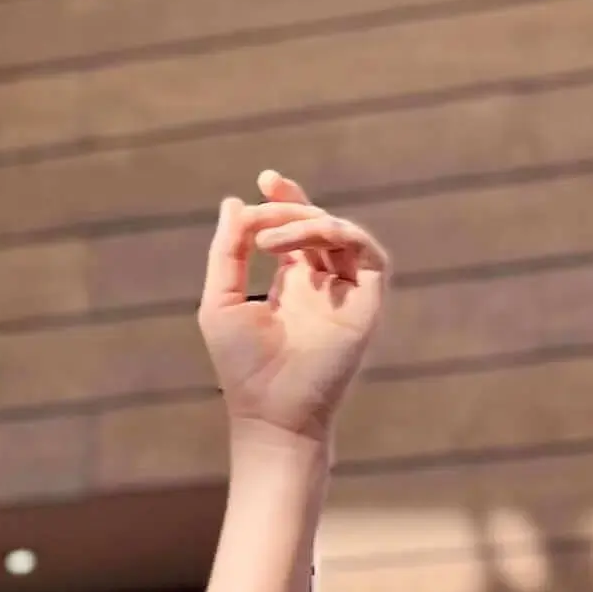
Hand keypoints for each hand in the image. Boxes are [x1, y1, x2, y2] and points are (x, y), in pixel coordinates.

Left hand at [198, 172, 388, 446]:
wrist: (270, 411)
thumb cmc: (242, 366)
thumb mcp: (221, 298)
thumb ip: (227, 252)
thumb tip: (235, 203)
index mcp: (293, 285)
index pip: (297, 231)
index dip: (286, 201)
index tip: (264, 180)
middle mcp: (324, 286)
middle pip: (320, 225)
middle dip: (294, 203)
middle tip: (267, 191)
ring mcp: (348, 295)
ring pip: (341, 235)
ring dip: (308, 222)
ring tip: (270, 239)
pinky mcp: (368, 306)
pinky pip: (371, 256)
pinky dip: (343, 234)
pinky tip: (309, 237)